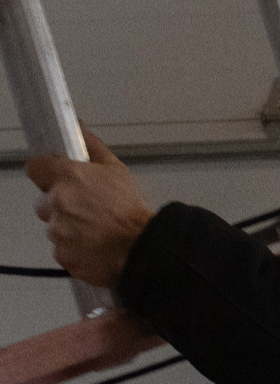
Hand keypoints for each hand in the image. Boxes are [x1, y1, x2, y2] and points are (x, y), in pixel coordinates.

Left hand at [26, 127, 155, 288]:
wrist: (139, 247)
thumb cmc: (131, 211)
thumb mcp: (116, 170)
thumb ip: (93, 147)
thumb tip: (80, 129)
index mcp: (68, 177)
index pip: (36, 168)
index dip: (46, 172)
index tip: (54, 175)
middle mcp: (57, 203)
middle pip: (45, 201)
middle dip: (60, 203)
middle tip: (86, 206)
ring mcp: (58, 230)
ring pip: (55, 226)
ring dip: (69, 227)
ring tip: (96, 227)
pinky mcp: (62, 254)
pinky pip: (62, 249)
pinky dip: (75, 248)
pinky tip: (94, 243)